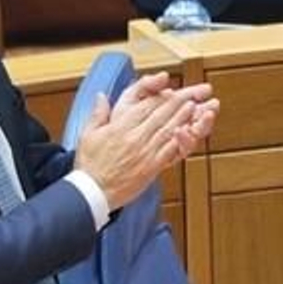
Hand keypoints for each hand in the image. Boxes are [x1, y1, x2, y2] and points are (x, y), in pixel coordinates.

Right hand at [73, 72, 219, 209]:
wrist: (92, 193)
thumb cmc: (89, 165)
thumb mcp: (88, 135)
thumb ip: (98, 114)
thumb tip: (100, 96)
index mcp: (120, 127)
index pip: (145, 107)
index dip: (160, 97)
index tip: (170, 90)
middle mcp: (135, 137)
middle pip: (160, 115)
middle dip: (177, 103)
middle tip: (191, 94)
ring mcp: (145, 152)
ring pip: (167, 130)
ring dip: (182, 118)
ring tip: (194, 108)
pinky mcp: (151, 167)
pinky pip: (169, 151)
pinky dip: (180, 141)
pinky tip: (189, 133)